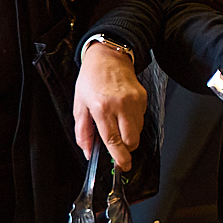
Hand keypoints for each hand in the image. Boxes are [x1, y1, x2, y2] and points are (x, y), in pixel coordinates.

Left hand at [74, 41, 147, 169]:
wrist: (109, 56)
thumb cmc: (91, 79)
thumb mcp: (79, 105)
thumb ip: (83, 131)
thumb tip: (88, 151)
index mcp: (101, 107)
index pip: (113, 139)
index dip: (119, 156)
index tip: (122, 166)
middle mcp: (120, 105)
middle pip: (131, 140)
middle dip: (126, 149)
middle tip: (119, 148)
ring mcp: (134, 101)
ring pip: (138, 131)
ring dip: (130, 135)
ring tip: (118, 124)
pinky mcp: (143, 97)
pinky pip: (142, 119)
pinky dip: (134, 122)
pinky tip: (123, 113)